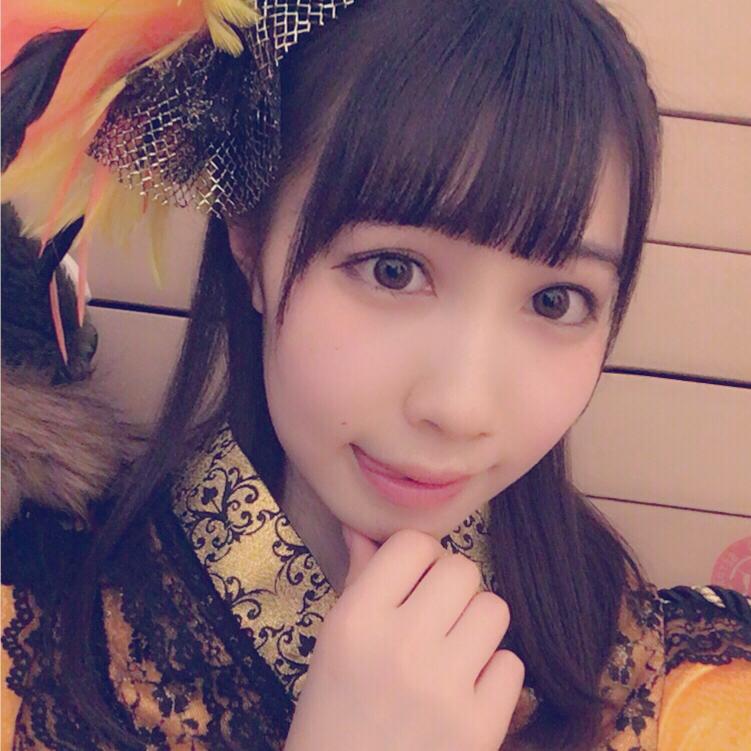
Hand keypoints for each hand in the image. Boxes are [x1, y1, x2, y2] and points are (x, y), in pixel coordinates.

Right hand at [284, 525, 524, 750]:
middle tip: (433, 619)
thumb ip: (358, 578)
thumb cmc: (333, 713)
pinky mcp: (480, 728)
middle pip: (462, 570)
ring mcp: (444, 688)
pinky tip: (465, 693)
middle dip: (451, 589)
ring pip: (494, 610)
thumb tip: (362, 524)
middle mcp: (401, 646)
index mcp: (356, 620)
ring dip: (476, 627)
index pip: (414, 544)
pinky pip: (512, 665)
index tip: (412, 581)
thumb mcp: (334, 642)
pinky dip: (492, 676)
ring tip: (451, 654)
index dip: (418, 558)